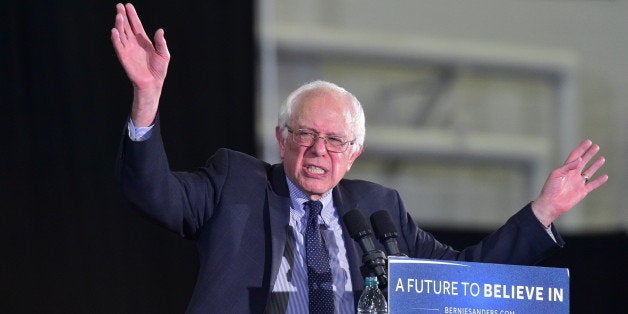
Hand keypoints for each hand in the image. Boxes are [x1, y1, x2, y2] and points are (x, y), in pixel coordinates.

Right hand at [111, 3, 169, 125]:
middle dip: (123, 16)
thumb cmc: (159, 70)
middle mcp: (134, 43)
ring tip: (119, 15)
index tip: (128, 6)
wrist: (153, 83)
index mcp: (143, 41)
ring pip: (122, 34)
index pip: (136, 25)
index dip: (132, 15)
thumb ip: (161, 42)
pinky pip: (118, 46)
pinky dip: (116, 38)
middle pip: (127, 26)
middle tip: (119, 6)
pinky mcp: (124, 57)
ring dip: (119, 25)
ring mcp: (128, 49)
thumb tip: (160, 30)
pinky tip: (114, 30)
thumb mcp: (164, 54)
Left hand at [532, 139, 607, 225]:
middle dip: (589, 154)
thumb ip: (568, 166)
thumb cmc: (550, 188)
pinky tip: (605, 176)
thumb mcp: (556, 174)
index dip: (581, 149)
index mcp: (565, 169)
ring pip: (589, 172)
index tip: (588, 142)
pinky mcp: (582, 191)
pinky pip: (593, 185)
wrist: (551, 203)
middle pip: (583, 162)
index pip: (575, 156)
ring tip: (602, 158)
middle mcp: (572, 174)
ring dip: (595, 165)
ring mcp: (578, 183)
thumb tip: (579, 159)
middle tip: (596, 146)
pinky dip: (599, 181)